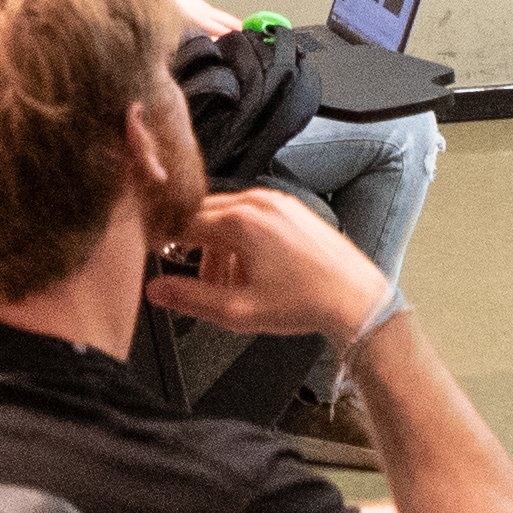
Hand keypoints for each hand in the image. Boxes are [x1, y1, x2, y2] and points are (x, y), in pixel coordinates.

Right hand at [142, 181, 386, 341]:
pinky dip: (242, 240)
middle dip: (195, 249)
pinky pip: (252, 215)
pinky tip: (251, 272)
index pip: (183, 223)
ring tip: (230, 287)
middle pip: (204, 217)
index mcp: (240, 221)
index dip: (166, 242)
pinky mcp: (291, 208)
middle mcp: (257, 201)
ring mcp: (277, 202)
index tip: (157, 258)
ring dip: (219, 248)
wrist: (356, 298)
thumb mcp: (238, 310)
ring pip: (228, 217)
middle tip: (198, 282)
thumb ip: (191, 298)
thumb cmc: (305, 303)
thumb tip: (155, 290)